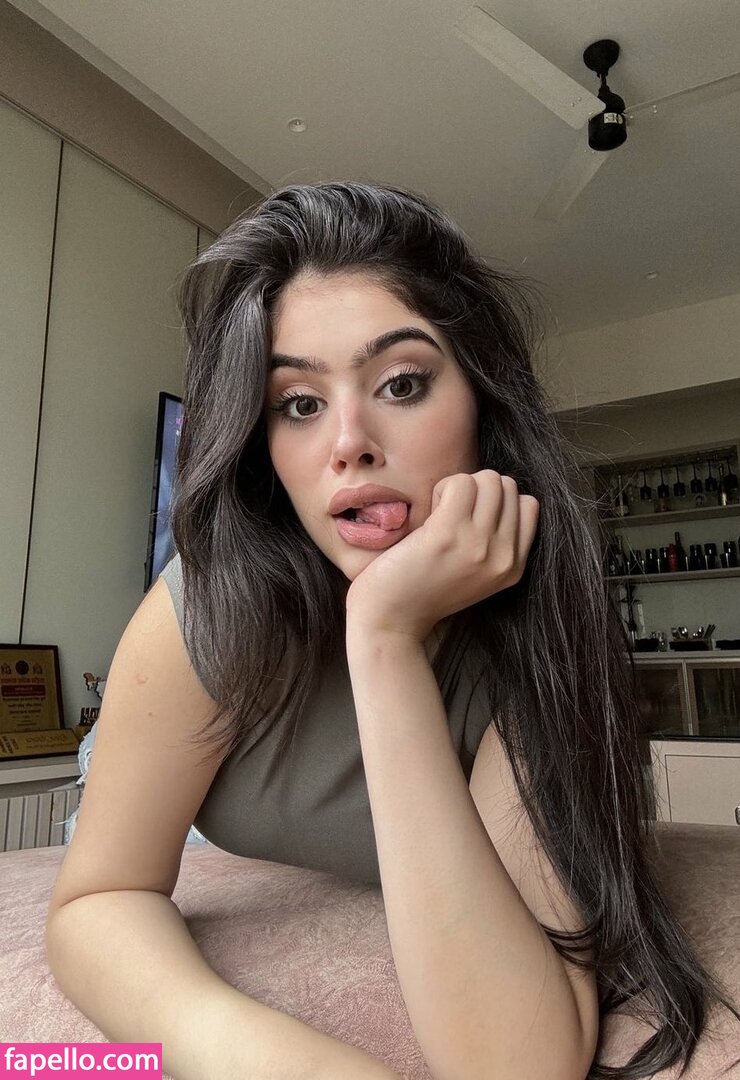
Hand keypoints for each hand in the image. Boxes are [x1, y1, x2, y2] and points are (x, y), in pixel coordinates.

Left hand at [345, 470, 539, 642]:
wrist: (391, 620)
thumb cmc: (424, 590)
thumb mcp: (477, 574)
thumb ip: (495, 542)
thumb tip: (496, 491)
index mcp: (514, 567)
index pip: (529, 505)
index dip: (497, 500)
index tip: (472, 518)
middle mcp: (504, 557)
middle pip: (507, 487)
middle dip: (479, 489)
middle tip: (452, 514)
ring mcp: (479, 545)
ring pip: (489, 480)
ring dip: (461, 487)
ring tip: (441, 512)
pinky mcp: (449, 534)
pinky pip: (460, 482)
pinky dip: (443, 488)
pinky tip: (430, 512)